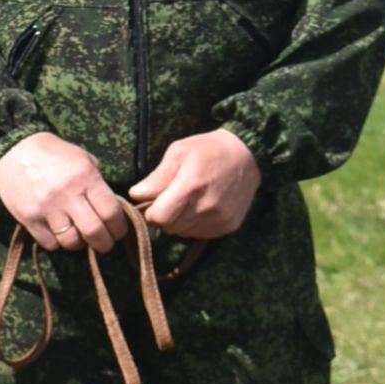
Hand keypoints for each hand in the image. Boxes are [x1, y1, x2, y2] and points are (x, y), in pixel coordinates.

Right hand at [0, 132, 129, 254]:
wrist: (16, 149)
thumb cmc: (54, 154)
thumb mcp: (83, 159)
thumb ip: (98, 183)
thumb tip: (112, 209)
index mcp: (85, 177)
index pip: (111, 213)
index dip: (119, 228)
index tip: (118, 232)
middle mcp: (67, 194)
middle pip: (94, 232)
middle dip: (104, 244)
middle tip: (104, 244)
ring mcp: (47, 208)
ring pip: (71, 241)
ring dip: (79, 243)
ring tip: (78, 237)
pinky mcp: (29, 218)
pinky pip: (49, 243)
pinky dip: (57, 242)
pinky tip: (57, 232)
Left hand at [129, 129, 260, 239]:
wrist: (248, 155)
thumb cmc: (208, 149)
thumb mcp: (179, 152)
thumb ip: (157, 176)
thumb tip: (137, 195)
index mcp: (191, 186)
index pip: (160, 218)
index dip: (151, 212)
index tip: (154, 202)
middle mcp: (206, 207)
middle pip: (170, 228)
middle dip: (165, 216)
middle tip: (171, 198)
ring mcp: (219, 219)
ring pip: (184, 233)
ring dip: (180, 221)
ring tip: (188, 201)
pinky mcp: (228, 226)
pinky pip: (201, 234)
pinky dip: (195, 224)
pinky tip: (202, 206)